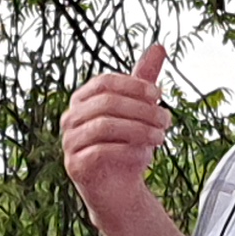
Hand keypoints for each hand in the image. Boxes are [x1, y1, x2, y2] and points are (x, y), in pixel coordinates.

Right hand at [57, 43, 173, 215]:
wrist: (120, 188)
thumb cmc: (127, 144)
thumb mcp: (138, 109)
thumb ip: (144, 79)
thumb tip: (159, 47)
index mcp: (83, 100)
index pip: (105, 82)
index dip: (133, 85)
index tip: (158, 94)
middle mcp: (70, 118)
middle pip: (106, 103)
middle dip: (142, 110)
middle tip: (166, 120)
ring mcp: (69, 142)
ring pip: (104, 126)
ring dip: (139, 130)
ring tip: (160, 138)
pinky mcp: (74, 166)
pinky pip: (100, 152)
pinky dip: (127, 151)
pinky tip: (145, 155)